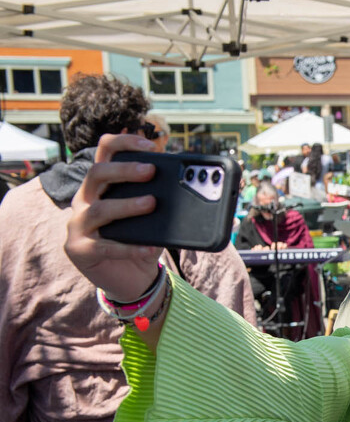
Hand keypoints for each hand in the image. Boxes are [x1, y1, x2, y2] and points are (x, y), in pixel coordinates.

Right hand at [64, 133, 162, 301]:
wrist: (132, 279)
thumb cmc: (141, 240)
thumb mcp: (154, 218)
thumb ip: (165, 201)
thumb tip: (199, 188)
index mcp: (101, 185)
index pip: (104, 152)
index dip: (124, 143)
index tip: (150, 144)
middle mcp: (84, 200)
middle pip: (97, 174)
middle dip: (124, 170)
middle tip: (151, 171)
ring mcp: (78, 225)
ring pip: (99, 209)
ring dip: (127, 205)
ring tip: (151, 203)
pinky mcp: (80, 250)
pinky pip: (105, 247)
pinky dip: (130, 247)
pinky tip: (150, 247)